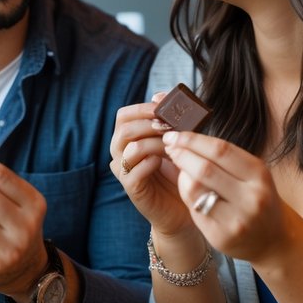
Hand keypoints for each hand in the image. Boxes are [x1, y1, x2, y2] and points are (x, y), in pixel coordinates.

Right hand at [109, 93, 188, 236]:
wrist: (181, 207)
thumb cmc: (178, 171)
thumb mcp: (176, 141)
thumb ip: (169, 120)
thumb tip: (161, 95)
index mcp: (128, 138)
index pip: (124, 115)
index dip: (142, 108)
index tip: (163, 107)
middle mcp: (120, 153)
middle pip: (123, 129)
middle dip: (148, 124)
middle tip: (170, 127)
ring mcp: (124, 171)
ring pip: (129, 147)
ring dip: (154, 142)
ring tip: (173, 146)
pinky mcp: (131, 189)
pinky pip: (133, 171)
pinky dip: (150, 162)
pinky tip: (165, 162)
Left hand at [160, 129, 290, 263]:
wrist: (273, 240)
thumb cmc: (257, 199)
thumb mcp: (253, 175)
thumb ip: (225, 159)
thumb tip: (186, 140)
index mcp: (260, 175)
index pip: (220, 150)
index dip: (193, 140)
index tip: (174, 134)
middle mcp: (251, 197)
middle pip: (205, 169)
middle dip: (182, 154)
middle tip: (169, 146)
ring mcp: (236, 220)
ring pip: (195, 189)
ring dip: (181, 174)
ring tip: (178, 167)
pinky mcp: (221, 237)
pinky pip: (194, 209)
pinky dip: (186, 194)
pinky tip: (186, 188)